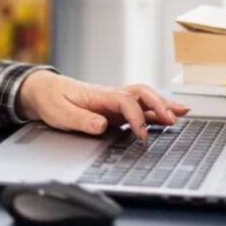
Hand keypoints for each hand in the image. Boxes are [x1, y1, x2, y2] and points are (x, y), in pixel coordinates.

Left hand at [17, 71, 189, 139]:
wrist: (42, 90)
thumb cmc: (50, 100)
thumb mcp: (59, 113)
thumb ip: (81, 120)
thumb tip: (102, 124)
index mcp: (97, 95)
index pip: (124, 101)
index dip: (136, 117)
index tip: (142, 135)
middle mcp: (109, 95)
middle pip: (140, 93)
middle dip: (159, 105)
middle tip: (174, 119)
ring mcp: (113, 100)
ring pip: (143, 97)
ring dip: (163, 104)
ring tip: (183, 114)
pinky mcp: (114, 108)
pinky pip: (139, 106)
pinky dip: (155, 110)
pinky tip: (168, 117)